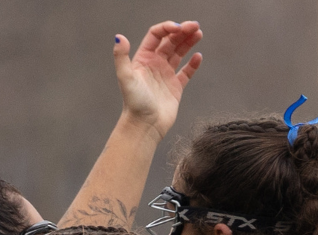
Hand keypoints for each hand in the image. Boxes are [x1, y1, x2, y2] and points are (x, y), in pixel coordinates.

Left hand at [114, 21, 202, 136]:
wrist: (145, 126)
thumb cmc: (134, 104)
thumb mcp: (125, 78)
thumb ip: (121, 57)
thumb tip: (119, 37)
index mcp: (143, 59)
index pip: (156, 36)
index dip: (167, 28)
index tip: (179, 27)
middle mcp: (154, 64)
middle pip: (170, 41)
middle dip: (183, 32)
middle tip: (195, 26)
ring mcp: (165, 75)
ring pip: (179, 53)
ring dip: (189, 42)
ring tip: (199, 34)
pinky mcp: (175, 87)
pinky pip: (186, 72)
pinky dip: (193, 64)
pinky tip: (198, 56)